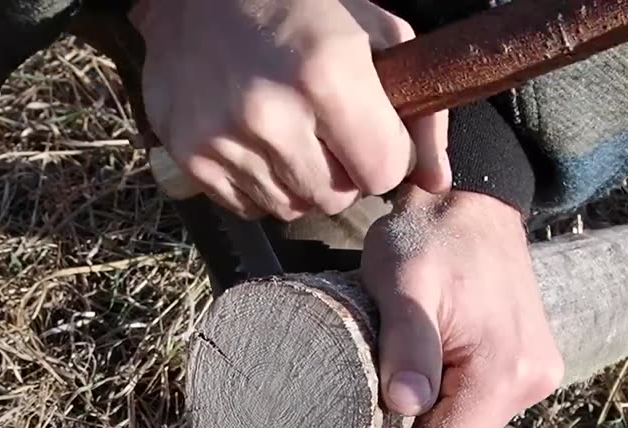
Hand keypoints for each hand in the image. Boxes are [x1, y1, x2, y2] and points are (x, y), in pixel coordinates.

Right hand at [129, 0, 449, 220]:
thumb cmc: (293, 3)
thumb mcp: (372, 32)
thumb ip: (418, 111)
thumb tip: (437, 182)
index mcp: (326, 73)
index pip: (382, 172)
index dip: (384, 155)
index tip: (371, 132)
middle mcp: (272, 113)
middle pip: (335, 198)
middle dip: (342, 172)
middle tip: (327, 131)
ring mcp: (224, 138)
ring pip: (290, 207)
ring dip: (299, 180)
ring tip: (288, 132)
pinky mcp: (190, 156)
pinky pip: (246, 205)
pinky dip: (258, 183)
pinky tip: (255, 141)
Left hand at [361, 187, 563, 427]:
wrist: (470, 200)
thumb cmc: (429, 236)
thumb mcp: (404, 283)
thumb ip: (407, 342)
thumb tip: (403, 405)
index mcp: (505, 369)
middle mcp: (531, 381)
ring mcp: (532, 373)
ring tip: (370, 426)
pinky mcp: (523, 365)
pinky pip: (474, 407)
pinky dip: (440, 412)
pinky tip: (405, 400)